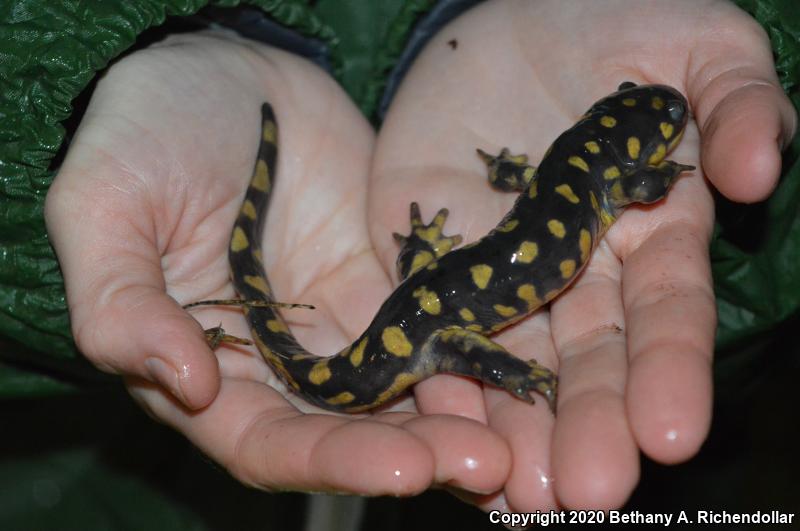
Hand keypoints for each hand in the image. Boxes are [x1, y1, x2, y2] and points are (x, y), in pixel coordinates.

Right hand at [45, 33, 514, 494]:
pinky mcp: (387, 284)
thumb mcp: (105, 207)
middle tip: (488, 464)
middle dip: (415, 454)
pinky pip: (436, 329)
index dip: (332, 463)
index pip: (269, 442)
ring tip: (518, 436)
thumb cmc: (143, 133)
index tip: (403, 469)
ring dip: (458, 419)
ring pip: (402, 394)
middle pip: (349, 434)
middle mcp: (279, 363)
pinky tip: (519, 370)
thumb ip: (121, 302)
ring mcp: (340, 324)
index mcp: (206, 366)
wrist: (222, 73)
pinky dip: (473, 355)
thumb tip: (180, 381)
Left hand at [370, 0, 794, 509]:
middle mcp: (577, 273)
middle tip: (585, 490)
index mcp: (647, 234)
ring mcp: (502, 275)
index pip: (665, 316)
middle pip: (589, 362)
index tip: (670, 432)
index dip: (670, 372)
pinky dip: (439, 380)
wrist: (501, 19)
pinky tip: (437, 430)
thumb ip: (734, 100)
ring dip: (515, 429)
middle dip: (591, 425)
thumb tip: (757, 172)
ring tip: (517, 491)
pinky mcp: (435, 262)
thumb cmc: (609, 22)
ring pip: (512, 365)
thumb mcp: (691, 43)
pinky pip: (436, 328)